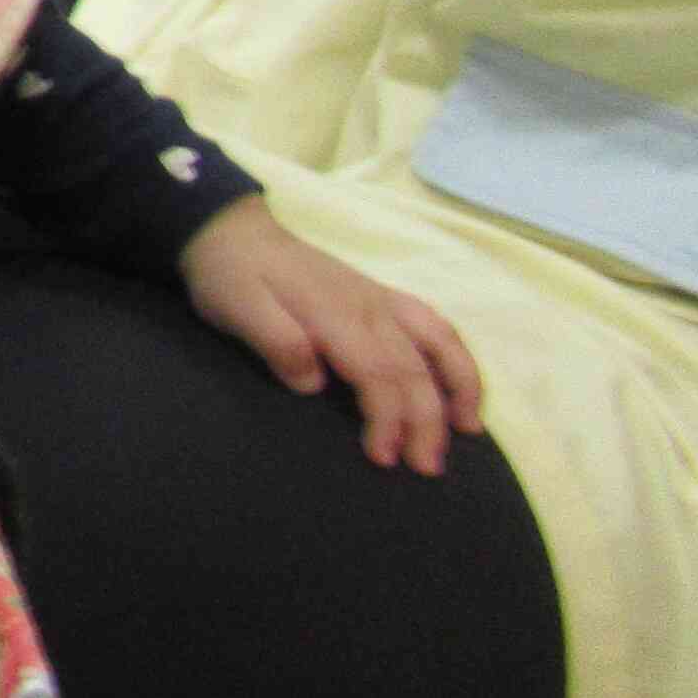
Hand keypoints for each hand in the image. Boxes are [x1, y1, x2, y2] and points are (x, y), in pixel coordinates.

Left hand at [177, 198, 482, 474]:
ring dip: (459, 387)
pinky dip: (457, 359)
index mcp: (334, 312)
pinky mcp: (383, 298)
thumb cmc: (230, 275)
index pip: (376, 373)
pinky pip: (436, 326)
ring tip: (467, 431)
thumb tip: (312, 383)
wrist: (231, 230)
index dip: (387, 419)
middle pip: (413, 368)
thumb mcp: (236, 308)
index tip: (383, 457)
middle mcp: (369, 306)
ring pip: (439, 342)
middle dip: (426, 421)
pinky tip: (461, 389)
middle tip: (426, 468)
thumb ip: (275, 341)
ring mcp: (380, 299)